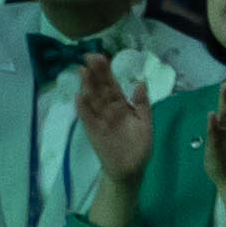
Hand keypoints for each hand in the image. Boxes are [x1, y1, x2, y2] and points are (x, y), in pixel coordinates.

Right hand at [69, 54, 153, 182]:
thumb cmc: (139, 146)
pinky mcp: (93, 131)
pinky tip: (79, 97)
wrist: (131, 170)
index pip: (112, 84)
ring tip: (82, 71)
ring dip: (87, 86)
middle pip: (100, 88)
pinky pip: (87, 118)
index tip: (99, 56)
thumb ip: (142, 104)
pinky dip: (83, 108)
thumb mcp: (145, 123)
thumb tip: (141, 82)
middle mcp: (108, 109)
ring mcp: (99, 119)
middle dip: (94, 73)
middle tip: (88, 57)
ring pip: (92, 100)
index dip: (105, 71)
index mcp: (121, 105)